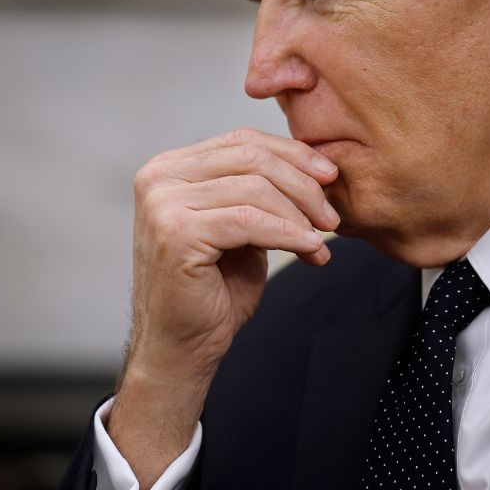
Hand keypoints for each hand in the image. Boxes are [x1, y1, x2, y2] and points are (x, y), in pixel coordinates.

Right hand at [106, 128, 339, 489]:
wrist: (180, 347)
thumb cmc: (211, 292)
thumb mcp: (240, 227)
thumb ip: (258, 191)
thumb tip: (316, 164)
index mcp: (168, 169)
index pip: (241, 141)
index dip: (292, 155)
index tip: (329, 179)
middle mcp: (158, 179)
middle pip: (249, 158)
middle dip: (302, 184)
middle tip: (331, 216)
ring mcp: (162, 205)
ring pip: (254, 187)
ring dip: (299, 214)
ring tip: (320, 240)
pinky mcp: (176, 235)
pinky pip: (249, 221)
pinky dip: (287, 234)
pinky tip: (310, 249)